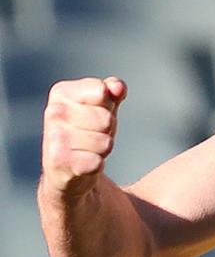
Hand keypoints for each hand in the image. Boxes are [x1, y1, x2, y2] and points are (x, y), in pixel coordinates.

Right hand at [41, 76, 127, 196]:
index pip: (102, 91)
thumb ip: (113, 89)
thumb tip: (117, 87)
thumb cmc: (88, 131)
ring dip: (102, 149)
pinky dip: (95, 166)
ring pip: (104, 143)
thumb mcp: (104, 105)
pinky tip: (81, 164)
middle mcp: (54, 112)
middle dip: (108, 130)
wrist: (68, 168)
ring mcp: (54, 136)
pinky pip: (96, 163)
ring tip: (87, 149)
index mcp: (62, 92)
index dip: (108, 106)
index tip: (96, 113)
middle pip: (106, 119)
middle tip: (93, 135)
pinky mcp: (58, 162)